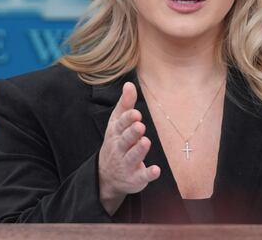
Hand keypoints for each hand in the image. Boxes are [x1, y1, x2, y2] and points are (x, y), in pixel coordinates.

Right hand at [98, 81, 160, 214]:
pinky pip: (141, 177)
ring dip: (139, 150)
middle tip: (140, 126)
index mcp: (115, 134)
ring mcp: (126, 164)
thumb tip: (129, 84)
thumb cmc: (116, 142)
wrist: (105, 176)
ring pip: (132, 157)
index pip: (120, 125)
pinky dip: (148, 174)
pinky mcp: (135, 178)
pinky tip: (156, 170)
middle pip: (125, 140)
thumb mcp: (117, 123)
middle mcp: (119, 148)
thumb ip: (125, 104)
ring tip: (146, 141)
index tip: (136, 113)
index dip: (127, 119)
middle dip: (132, 133)